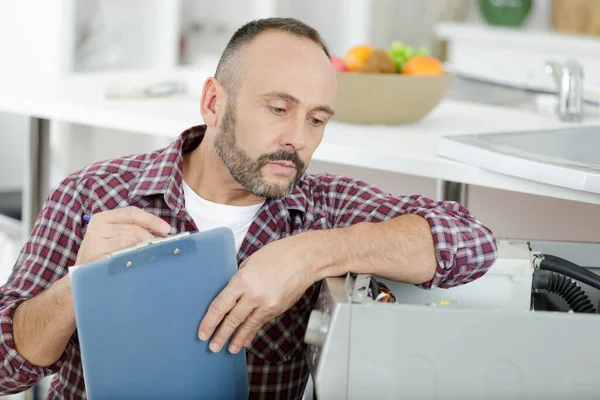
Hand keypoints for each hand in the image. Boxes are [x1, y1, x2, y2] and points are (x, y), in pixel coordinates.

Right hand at [75, 206, 170, 265]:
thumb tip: (162, 231)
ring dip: (146, 249)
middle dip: (152, 237)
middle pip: (133, 229)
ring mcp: (95, 245)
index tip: (167, 228)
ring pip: (130, 242)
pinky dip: (136, 258)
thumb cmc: (102, 254)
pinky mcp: (97, 260)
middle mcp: (97, 228)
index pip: (131, 212)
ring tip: (154, 254)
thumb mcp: (112, 236)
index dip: (151, 219)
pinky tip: (141, 262)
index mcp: (102, 218)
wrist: (81, 277)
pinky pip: (123, 257)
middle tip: (164, 246)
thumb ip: (132, 229)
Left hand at [198, 236, 314, 353]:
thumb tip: (232, 292)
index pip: (221, 306)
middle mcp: (254, 295)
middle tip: (212, 346)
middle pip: (232, 319)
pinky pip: (261, 323)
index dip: (210, 321)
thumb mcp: (251, 262)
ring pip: (248, 325)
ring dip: (237, 338)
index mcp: (242, 280)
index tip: (203, 331)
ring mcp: (267, 304)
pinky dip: (252, 332)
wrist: (305, 259)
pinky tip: (246, 339)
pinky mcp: (278, 309)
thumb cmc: (278, 254)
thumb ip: (239, 278)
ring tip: (229, 349)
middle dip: (221, 334)